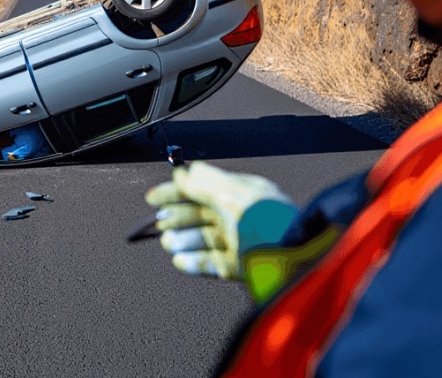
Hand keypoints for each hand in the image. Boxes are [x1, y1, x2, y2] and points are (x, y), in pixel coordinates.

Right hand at [144, 162, 297, 278]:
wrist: (289, 256)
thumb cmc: (265, 221)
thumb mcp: (230, 194)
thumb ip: (202, 182)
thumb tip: (181, 173)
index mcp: (242, 194)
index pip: (203, 188)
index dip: (176, 191)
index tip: (152, 198)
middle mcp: (240, 216)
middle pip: (201, 214)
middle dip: (177, 217)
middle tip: (160, 222)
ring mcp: (240, 242)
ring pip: (204, 239)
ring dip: (183, 240)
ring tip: (169, 243)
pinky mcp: (241, 266)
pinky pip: (213, 263)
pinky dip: (194, 262)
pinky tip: (180, 261)